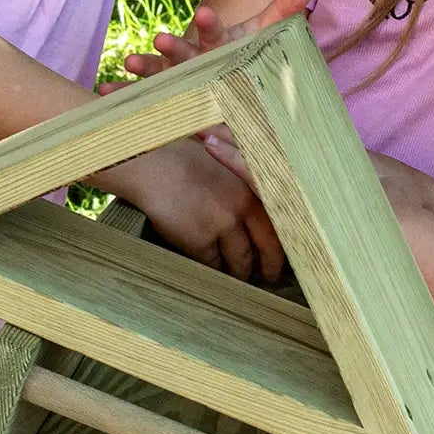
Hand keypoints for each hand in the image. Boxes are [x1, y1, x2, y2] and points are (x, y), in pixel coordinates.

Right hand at [104, 135, 283, 281]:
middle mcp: (241, 209)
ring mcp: (221, 226)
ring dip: (241, 273)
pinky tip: (215, 275)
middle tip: (268, 278)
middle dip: (269, 267)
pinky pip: (213, 265)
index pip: (277, 224)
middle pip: (266, 248)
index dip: (282, 243)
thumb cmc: (183, 154)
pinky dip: (215, 272)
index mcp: (251, 188)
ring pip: (240, 261)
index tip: (281, 254)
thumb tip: (258, 192)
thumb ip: (244, 173)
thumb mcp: (225, 155)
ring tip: (240, 279)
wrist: (151, 164)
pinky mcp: (199, 241)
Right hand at [120, 0, 312, 81]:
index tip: (205, 13)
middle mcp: (193, 58)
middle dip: (172, 46)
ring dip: (144, 68)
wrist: (230, 79)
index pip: (216, 29)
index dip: (211, 22)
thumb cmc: (245, 55)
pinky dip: (124, 95)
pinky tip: (106, 92)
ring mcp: (177, 78)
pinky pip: (142, 97)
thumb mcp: (265, 38)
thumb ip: (282, 14)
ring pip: (159, 72)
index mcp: (218, 41)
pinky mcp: (166, 99)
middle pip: (183, 51)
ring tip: (128, 64)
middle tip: (161, 38)